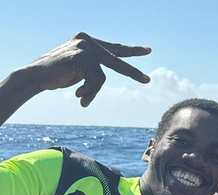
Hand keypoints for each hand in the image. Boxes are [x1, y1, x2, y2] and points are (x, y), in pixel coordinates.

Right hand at [22, 32, 150, 106]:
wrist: (35, 77)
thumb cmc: (58, 75)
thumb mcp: (81, 70)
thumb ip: (95, 68)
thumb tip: (110, 72)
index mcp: (87, 41)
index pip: (114, 48)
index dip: (132, 51)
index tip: (148, 50)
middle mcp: (87, 39)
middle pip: (116, 61)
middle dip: (132, 73)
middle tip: (147, 80)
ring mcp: (84, 46)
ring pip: (103, 76)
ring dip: (93, 90)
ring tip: (81, 96)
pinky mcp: (81, 56)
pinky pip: (96, 80)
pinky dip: (89, 91)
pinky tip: (77, 94)